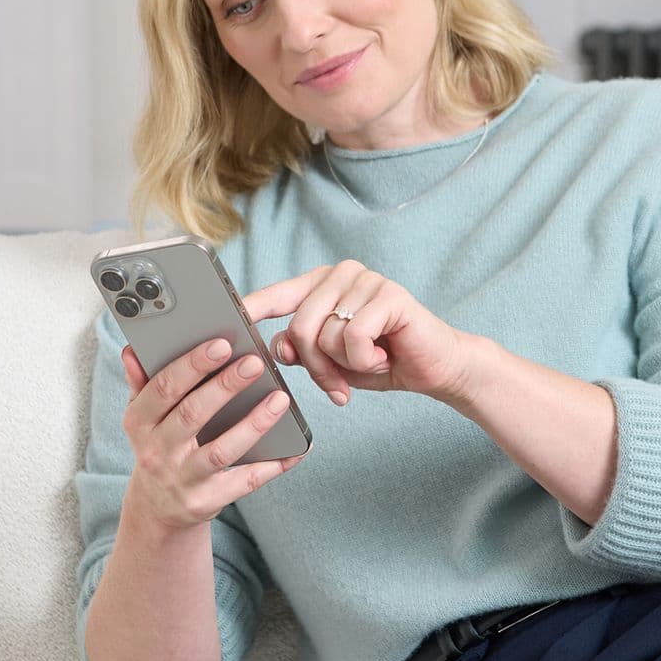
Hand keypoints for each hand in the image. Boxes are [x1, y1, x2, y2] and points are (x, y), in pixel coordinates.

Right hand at [120, 339, 306, 527]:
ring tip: (280, 398)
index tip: (222, 344)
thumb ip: (143, 383)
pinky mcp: (206, 502)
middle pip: (192, 415)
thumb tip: (133, 349)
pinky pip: (244, 482)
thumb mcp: (143, 417)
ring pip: (221, 450)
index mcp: (139, 423)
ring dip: (254, 424)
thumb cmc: (159, 444)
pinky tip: (297, 449)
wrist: (156, 508)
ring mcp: (182, 480)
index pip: (163, 389)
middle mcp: (157, 452)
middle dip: (225, 386)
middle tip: (255, 362)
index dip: (191, 365)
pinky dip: (272, 466)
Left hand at [244, 260, 469, 406]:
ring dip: (343, 366)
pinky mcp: (389, 295)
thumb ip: (302, 351)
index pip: (277, 294)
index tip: (224, 318)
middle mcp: (341, 274)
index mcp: (322, 284)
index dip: (250, 308)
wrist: (436, 368)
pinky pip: (353, 338)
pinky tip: (385, 354)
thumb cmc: (381, 361)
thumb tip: (276, 347)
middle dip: (315, 367)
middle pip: (299, 326)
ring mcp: (366, 280)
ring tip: (369, 363)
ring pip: (325, 335)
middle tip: (338, 385)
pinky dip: (365, 360)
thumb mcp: (332, 362)